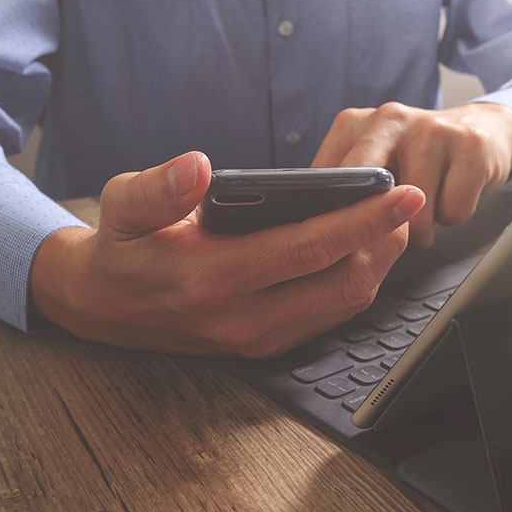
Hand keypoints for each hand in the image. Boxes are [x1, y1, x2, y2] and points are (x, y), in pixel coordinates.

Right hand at [30, 151, 424, 355]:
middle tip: (407, 202)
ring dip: (378, 263)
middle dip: (385, 241)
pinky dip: (357, 282)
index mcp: (211, 277)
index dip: (361, 220)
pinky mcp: (266, 344)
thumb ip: (157, 188)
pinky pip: (329, 316)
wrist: (104, 308)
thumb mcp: (121, 206)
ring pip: (344, 305)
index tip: (402, 193)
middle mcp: (242, 318)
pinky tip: (363, 250)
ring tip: (392, 221)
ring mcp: (258, 337)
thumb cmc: (122, 246)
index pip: (306, 249)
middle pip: (342, 284)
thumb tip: (198, 167)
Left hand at [312, 102, 511, 247]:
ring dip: (420, 229)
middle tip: (385, 237)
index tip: (340, 240)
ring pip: (414, 214)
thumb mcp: (371, 163)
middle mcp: (390, 119)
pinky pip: (453, 211)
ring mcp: (432, 129)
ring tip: (423, 211)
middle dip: (378, 229)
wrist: (481, 130)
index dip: (334, 220)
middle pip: (370, 197)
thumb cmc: (414, 159)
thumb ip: (342, 189)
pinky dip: (452, 217)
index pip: (328, 183)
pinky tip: (450, 196)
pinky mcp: (472, 145)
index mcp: (353, 124)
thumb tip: (315, 232)